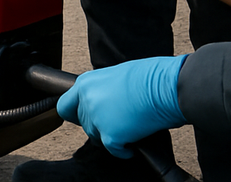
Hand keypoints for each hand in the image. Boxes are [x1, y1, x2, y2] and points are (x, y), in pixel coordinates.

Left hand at [57, 56, 187, 158]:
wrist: (165, 86)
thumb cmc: (149, 78)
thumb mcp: (116, 77)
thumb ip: (102, 90)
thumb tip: (105, 104)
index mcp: (85, 83)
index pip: (65, 105)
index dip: (75, 115)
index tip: (84, 119)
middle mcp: (86, 100)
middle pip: (84, 124)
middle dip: (99, 127)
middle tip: (118, 124)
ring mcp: (97, 118)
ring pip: (96, 137)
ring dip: (111, 137)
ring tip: (128, 131)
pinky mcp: (111, 135)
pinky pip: (114, 150)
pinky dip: (124, 151)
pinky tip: (132, 147)